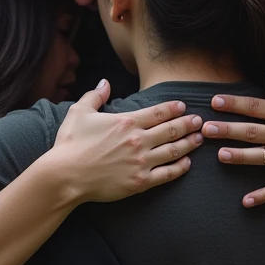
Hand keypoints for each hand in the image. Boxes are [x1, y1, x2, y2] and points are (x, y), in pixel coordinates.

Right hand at [53, 81, 202, 202]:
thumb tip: (105, 82)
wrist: (65, 176)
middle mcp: (138, 140)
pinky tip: (187, 163)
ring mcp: (141, 162)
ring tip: (199, 138)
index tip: (183, 106)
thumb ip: (95, 95)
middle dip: (188, 123)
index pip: (158, 112)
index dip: (174, 108)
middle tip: (199, 121)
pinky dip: (180, 168)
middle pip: (172, 129)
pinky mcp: (140, 182)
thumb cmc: (70, 144)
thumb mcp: (79, 112)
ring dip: (189, 143)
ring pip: (174, 150)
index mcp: (126, 122)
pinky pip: (167, 174)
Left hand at [202, 74, 264, 206]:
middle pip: (254, 131)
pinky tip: (246, 201)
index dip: (235, 103)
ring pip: (263, 157)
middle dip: (228, 130)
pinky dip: (263, 195)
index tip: (215, 101)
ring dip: (240, 156)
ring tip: (220, 155)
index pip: (257, 106)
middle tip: (205, 129)